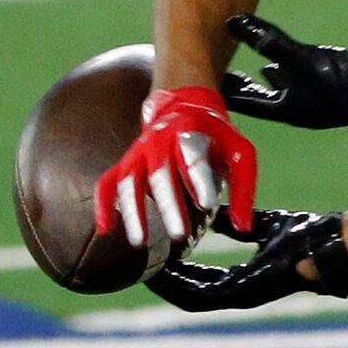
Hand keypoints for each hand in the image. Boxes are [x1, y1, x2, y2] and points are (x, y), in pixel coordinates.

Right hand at [94, 86, 256, 247]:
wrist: (184, 106)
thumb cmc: (215, 135)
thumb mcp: (240, 152)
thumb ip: (243, 188)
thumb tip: (243, 227)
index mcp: (189, 131)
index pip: (193, 155)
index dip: (199, 179)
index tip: (207, 204)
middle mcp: (159, 141)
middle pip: (160, 174)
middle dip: (168, 206)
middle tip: (178, 235)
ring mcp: (138, 153)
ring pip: (129, 182)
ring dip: (133, 212)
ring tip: (140, 242)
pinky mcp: (125, 163)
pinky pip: (107, 183)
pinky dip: (104, 205)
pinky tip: (105, 229)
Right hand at [147, 208, 347, 310]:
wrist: (328, 242)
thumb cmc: (306, 233)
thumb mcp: (263, 224)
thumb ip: (239, 222)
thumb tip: (215, 215)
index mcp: (245, 278)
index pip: (202, 280)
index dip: (177, 271)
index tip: (156, 257)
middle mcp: (239, 292)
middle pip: (190, 293)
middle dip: (164, 281)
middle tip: (139, 267)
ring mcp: (241, 296)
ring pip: (190, 299)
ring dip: (166, 286)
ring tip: (142, 270)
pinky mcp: (243, 294)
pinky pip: (201, 296)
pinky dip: (179, 286)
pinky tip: (162, 272)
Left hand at [221, 13, 347, 136]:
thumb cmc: (341, 80)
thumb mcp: (300, 58)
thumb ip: (267, 40)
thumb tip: (232, 22)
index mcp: (285, 110)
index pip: (243, 102)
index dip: (222, 91)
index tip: (199, 83)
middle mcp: (296, 109)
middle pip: (258, 99)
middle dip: (240, 87)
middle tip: (219, 76)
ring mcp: (313, 100)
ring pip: (279, 89)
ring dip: (263, 80)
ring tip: (247, 70)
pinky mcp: (327, 88)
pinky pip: (298, 81)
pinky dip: (284, 72)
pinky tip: (280, 64)